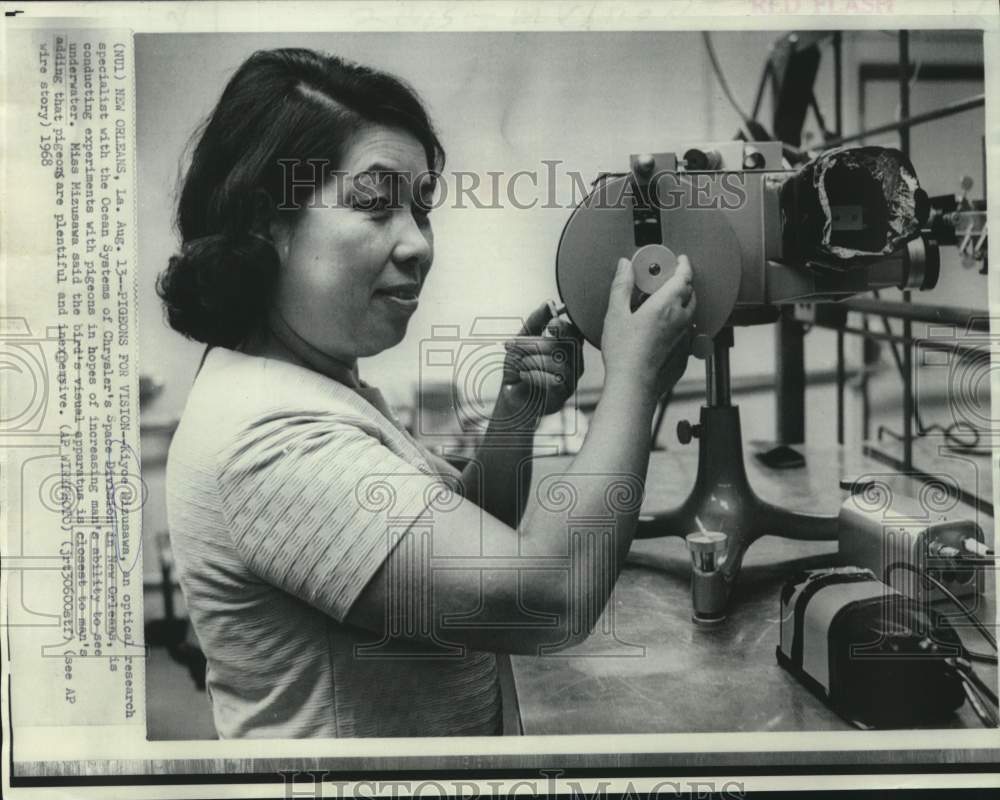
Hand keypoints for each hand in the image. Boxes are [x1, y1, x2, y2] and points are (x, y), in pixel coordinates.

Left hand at [500, 302, 584, 426]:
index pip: (576, 332)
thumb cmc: (519, 368)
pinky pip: (554, 381)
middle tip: (515, 345)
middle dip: (537, 343)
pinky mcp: (562, 396)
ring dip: (532, 360)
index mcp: (568, 348)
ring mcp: (571, 380)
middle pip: (567, 346)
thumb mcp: (523, 339)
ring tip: (519, 363)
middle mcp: (574, 363)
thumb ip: (536, 321)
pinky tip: (523, 375)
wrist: (511, 396)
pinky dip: (535, 375)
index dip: (565, 326)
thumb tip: (549, 304)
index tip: (550, 324)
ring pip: (559, 363)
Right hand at [600, 254, 695, 397]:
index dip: (684, 265)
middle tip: (668, 281)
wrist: (634, 385)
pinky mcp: (684, 353)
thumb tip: (625, 267)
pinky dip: (680, 325)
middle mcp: (680, 320)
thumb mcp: (616, 314)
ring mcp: (685, 337)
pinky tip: (664, 331)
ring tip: (664, 305)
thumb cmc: (624, 354)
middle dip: (682, 283)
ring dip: (682, 304)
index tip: (680, 260)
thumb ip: (621, 286)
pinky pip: (688, 333)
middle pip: (690, 293)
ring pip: (691, 313)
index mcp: (665, 306)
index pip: (684, 277)